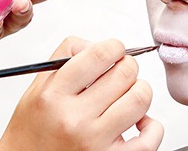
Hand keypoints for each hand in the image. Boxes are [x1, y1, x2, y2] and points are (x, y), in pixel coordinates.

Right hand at [0, 37, 163, 150]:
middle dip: (127, 68)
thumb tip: (102, 45)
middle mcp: (73, 119)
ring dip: (139, 93)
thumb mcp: (37, 88)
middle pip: (125, 73)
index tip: (114, 52)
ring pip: (141, 99)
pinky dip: (152, 126)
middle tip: (120, 76)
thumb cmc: (34, 130)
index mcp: (53, 95)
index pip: (100, 54)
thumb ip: (67, 58)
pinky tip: (138, 123)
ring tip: (127, 98)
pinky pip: (150, 137)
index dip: (114, 47)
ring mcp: (94, 142)